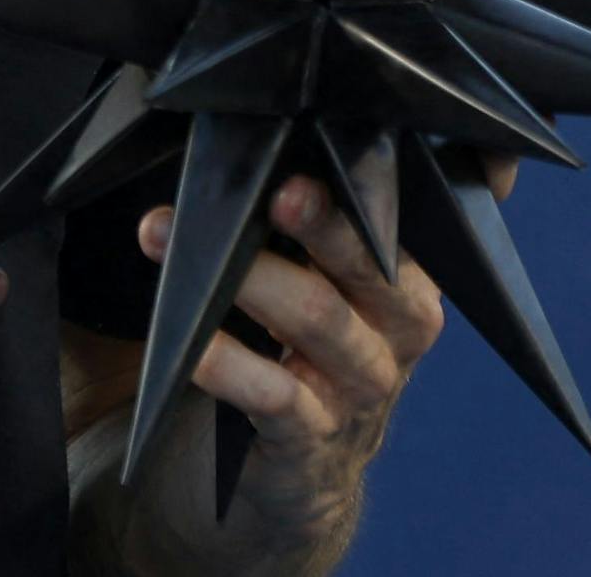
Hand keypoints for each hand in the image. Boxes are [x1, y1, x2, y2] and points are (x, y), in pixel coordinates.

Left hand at [133, 147, 517, 532]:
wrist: (297, 478)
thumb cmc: (301, 345)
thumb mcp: (328, 279)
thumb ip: (318, 212)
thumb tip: (259, 113)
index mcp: (408, 269)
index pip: (420, 211)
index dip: (413, 177)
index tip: (377, 132)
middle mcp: (400, 323)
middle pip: (371, 261)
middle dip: (324, 220)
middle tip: (279, 187)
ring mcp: (361, 385)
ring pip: (319, 319)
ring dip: (247, 277)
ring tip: (170, 236)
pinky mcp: (312, 438)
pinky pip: (276, 397)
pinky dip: (230, 366)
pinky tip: (189, 345)